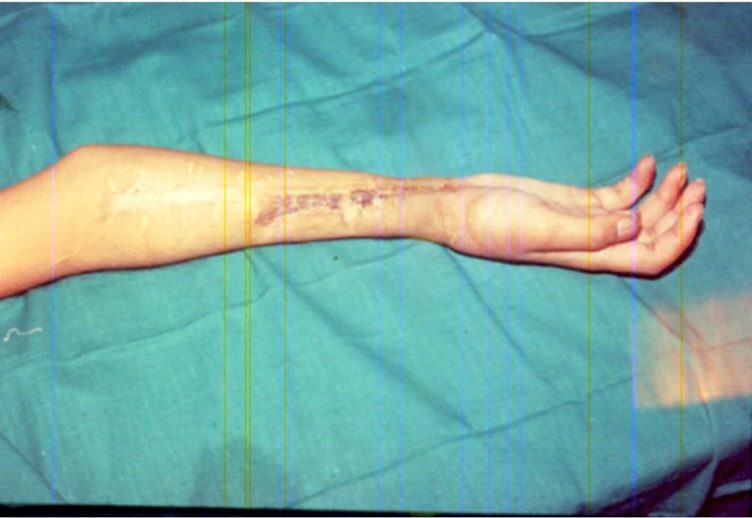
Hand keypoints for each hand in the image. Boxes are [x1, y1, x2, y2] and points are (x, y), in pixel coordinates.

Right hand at [439, 156, 705, 275]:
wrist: (459, 206)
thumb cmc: (489, 223)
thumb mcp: (538, 226)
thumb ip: (586, 230)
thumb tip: (635, 224)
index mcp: (586, 255)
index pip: (647, 258)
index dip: (676, 239)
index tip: (693, 210)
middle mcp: (590, 241)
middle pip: (649, 235)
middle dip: (679, 213)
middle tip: (697, 184)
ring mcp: (582, 220)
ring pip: (636, 214)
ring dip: (663, 195)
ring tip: (680, 169)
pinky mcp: (571, 201)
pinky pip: (614, 196)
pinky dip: (635, 181)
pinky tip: (647, 162)